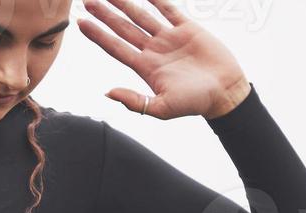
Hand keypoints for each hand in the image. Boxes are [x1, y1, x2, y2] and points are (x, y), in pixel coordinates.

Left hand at [79, 0, 250, 119]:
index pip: (114, 47)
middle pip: (123, 28)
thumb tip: (108, 92)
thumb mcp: (161, 108)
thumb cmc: (194, 104)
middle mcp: (153, 50)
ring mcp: (169, 38)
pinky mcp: (188, 29)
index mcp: (144, 67)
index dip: (97, 35)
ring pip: (141, 16)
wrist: (224, 93)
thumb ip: (134, 101)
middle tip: (87, 1)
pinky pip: (169, 9)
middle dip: (105, 14)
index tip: (80, 23)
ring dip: (125, 3)